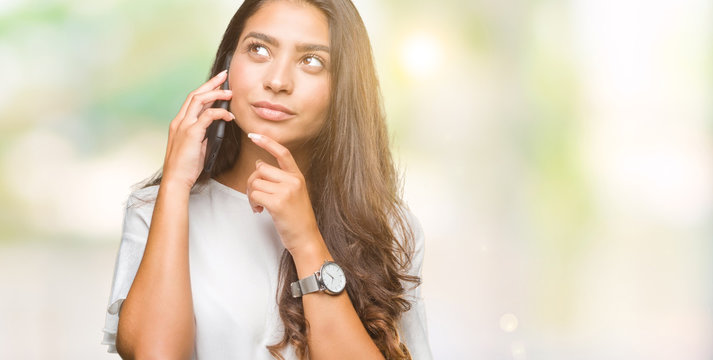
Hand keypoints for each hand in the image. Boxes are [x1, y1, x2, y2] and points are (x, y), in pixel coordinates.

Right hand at [162, 70, 234, 189]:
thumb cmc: (186, 167)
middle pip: (195, 94)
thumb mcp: (196, 146)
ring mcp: (184, 125)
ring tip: (230, 93)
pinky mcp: (191, 133)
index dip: (205, 88)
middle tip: (225, 76)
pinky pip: (208, 115)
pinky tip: (229, 115)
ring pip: (199, 100)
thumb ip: (202, 134)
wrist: (176, 179)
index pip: (193, 99)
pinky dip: (220, 112)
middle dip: (211, 83)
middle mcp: (180, 121)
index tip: (218, 82)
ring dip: (216, 94)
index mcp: (180, 123)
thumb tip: (213, 127)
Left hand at [245, 133, 321, 254]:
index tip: (254, 134)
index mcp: (298, 177)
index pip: (283, 153)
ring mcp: (286, 191)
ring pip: (255, 181)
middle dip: (252, 181)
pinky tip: (259, 211)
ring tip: (258, 205)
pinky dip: (252, 203)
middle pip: (261, 168)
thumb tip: (259, 164)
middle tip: (255, 196)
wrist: (306, 238)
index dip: (267, 142)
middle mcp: (293, 181)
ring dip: (250, 194)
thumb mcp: (294, 194)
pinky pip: (254, 194)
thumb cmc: (297, 219)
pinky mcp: (278, 203)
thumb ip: (279, 179)